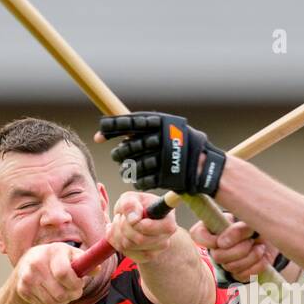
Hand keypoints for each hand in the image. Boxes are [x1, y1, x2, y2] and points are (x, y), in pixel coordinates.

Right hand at [12, 242, 85, 303]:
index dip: (75, 284)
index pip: (64, 274)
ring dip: (63, 301)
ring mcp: (27, 277)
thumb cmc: (57, 259)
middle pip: (60, 293)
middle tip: (73, 290)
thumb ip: (86, 262)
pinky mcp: (22, 290)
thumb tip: (97, 269)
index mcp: (52, 251)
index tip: (79, 284)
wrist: (27, 263)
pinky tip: (52, 294)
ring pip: (53, 302)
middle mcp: (37, 263)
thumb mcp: (71, 255)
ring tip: (62, 291)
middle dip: (72, 295)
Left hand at [95, 112, 226, 195]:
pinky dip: (138, 181)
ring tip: (129, 168)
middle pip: (128, 148)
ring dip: (127, 168)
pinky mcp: (165, 177)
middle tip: (117, 156)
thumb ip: (140, 128)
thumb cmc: (181, 143)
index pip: (128, 123)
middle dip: (119, 153)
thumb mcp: (166, 127)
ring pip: (132, 165)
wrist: (205, 166)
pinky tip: (140, 179)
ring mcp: (163, 159)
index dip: (110, 129)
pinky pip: (141, 181)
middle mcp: (161, 139)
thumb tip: (103, 131)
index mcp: (160, 122)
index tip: (98, 136)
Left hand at [106, 191, 177, 263]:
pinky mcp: (146, 257)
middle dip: (123, 226)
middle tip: (122, 217)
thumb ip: (130, 203)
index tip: (131, 216)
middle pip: (139, 239)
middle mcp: (166, 237)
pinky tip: (119, 233)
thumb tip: (134, 218)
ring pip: (129, 246)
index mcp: (168, 221)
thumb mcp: (131, 198)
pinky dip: (117, 242)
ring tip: (120, 223)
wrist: (138, 220)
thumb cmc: (137, 206)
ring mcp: (157, 250)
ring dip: (118, 233)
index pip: (149, 228)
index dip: (136, 223)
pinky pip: (126, 252)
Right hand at [190, 215, 277, 281]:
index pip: (197, 234)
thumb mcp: (250, 222)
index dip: (210, 240)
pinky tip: (262, 257)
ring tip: (260, 247)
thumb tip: (221, 243)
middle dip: (239, 249)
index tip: (224, 238)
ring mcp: (226, 263)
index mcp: (213, 228)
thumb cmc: (258, 226)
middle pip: (218, 256)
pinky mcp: (237, 274)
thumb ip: (237, 229)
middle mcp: (216, 247)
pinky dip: (257, 266)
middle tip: (251, 240)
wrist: (273, 239)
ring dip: (251, 256)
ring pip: (231, 267)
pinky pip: (243, 276)